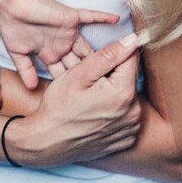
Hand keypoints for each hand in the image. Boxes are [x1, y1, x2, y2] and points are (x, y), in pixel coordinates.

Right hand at [0, 0, 117, 84]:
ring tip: (121, 67)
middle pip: (81, 65)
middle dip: (92, 79)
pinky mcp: (70, 18)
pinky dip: (102, 18)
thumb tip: (31, 87)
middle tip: (109, 95)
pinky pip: (90, 16)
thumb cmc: (12, 24)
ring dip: (103, 55)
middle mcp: (63, 45)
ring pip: (89, 47)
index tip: (86, 105)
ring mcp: (68, 32)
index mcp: (51, 54)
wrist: (10, 2)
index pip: (66, 73)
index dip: (73, 87)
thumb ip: (26, 68)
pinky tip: (116, 19)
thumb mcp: (18, 52)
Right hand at [6, 32, 148, 168]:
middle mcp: (134, 112)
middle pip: (130, 78)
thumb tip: (132, 40)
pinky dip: (116, 112)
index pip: (132, 57)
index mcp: (123, 92)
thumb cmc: (58, 107)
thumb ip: (108, 55)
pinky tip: (97, 114)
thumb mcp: (78, 75)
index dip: (115, 53)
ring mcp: (131, 128)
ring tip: (91, 100)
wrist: (48, 143)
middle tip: (89, 83)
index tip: (100, 59)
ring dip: (115, 93)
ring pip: (129, 97)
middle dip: (113, 74)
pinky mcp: (127, 139)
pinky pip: (127, 116)